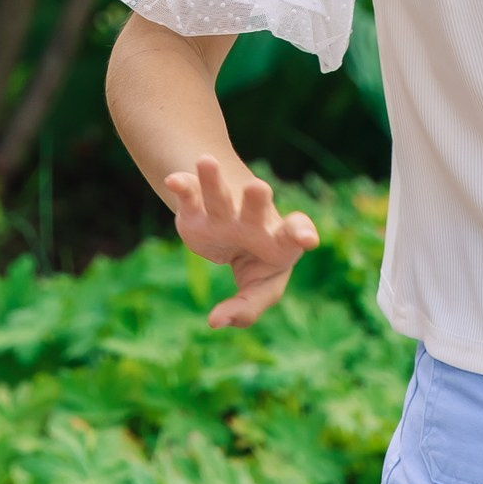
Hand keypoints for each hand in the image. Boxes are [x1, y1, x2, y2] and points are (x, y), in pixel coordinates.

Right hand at [165, 155, 318, 328]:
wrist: (231, 235)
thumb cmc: (257, 264)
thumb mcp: (259, 290)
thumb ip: (246, 308)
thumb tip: (214, 322)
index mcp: (279, 241)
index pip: (294, 232)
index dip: (301, 232)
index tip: (308, 239)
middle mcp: (253, 221)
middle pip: (256, 207)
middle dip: (257, 200)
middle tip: (258, 187)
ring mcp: (224, 213)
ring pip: (219, 194)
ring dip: (213, 179)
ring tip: (206, 161)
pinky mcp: (195, 211)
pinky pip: (189, 194)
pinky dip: (183, 186)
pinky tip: (174, 181)